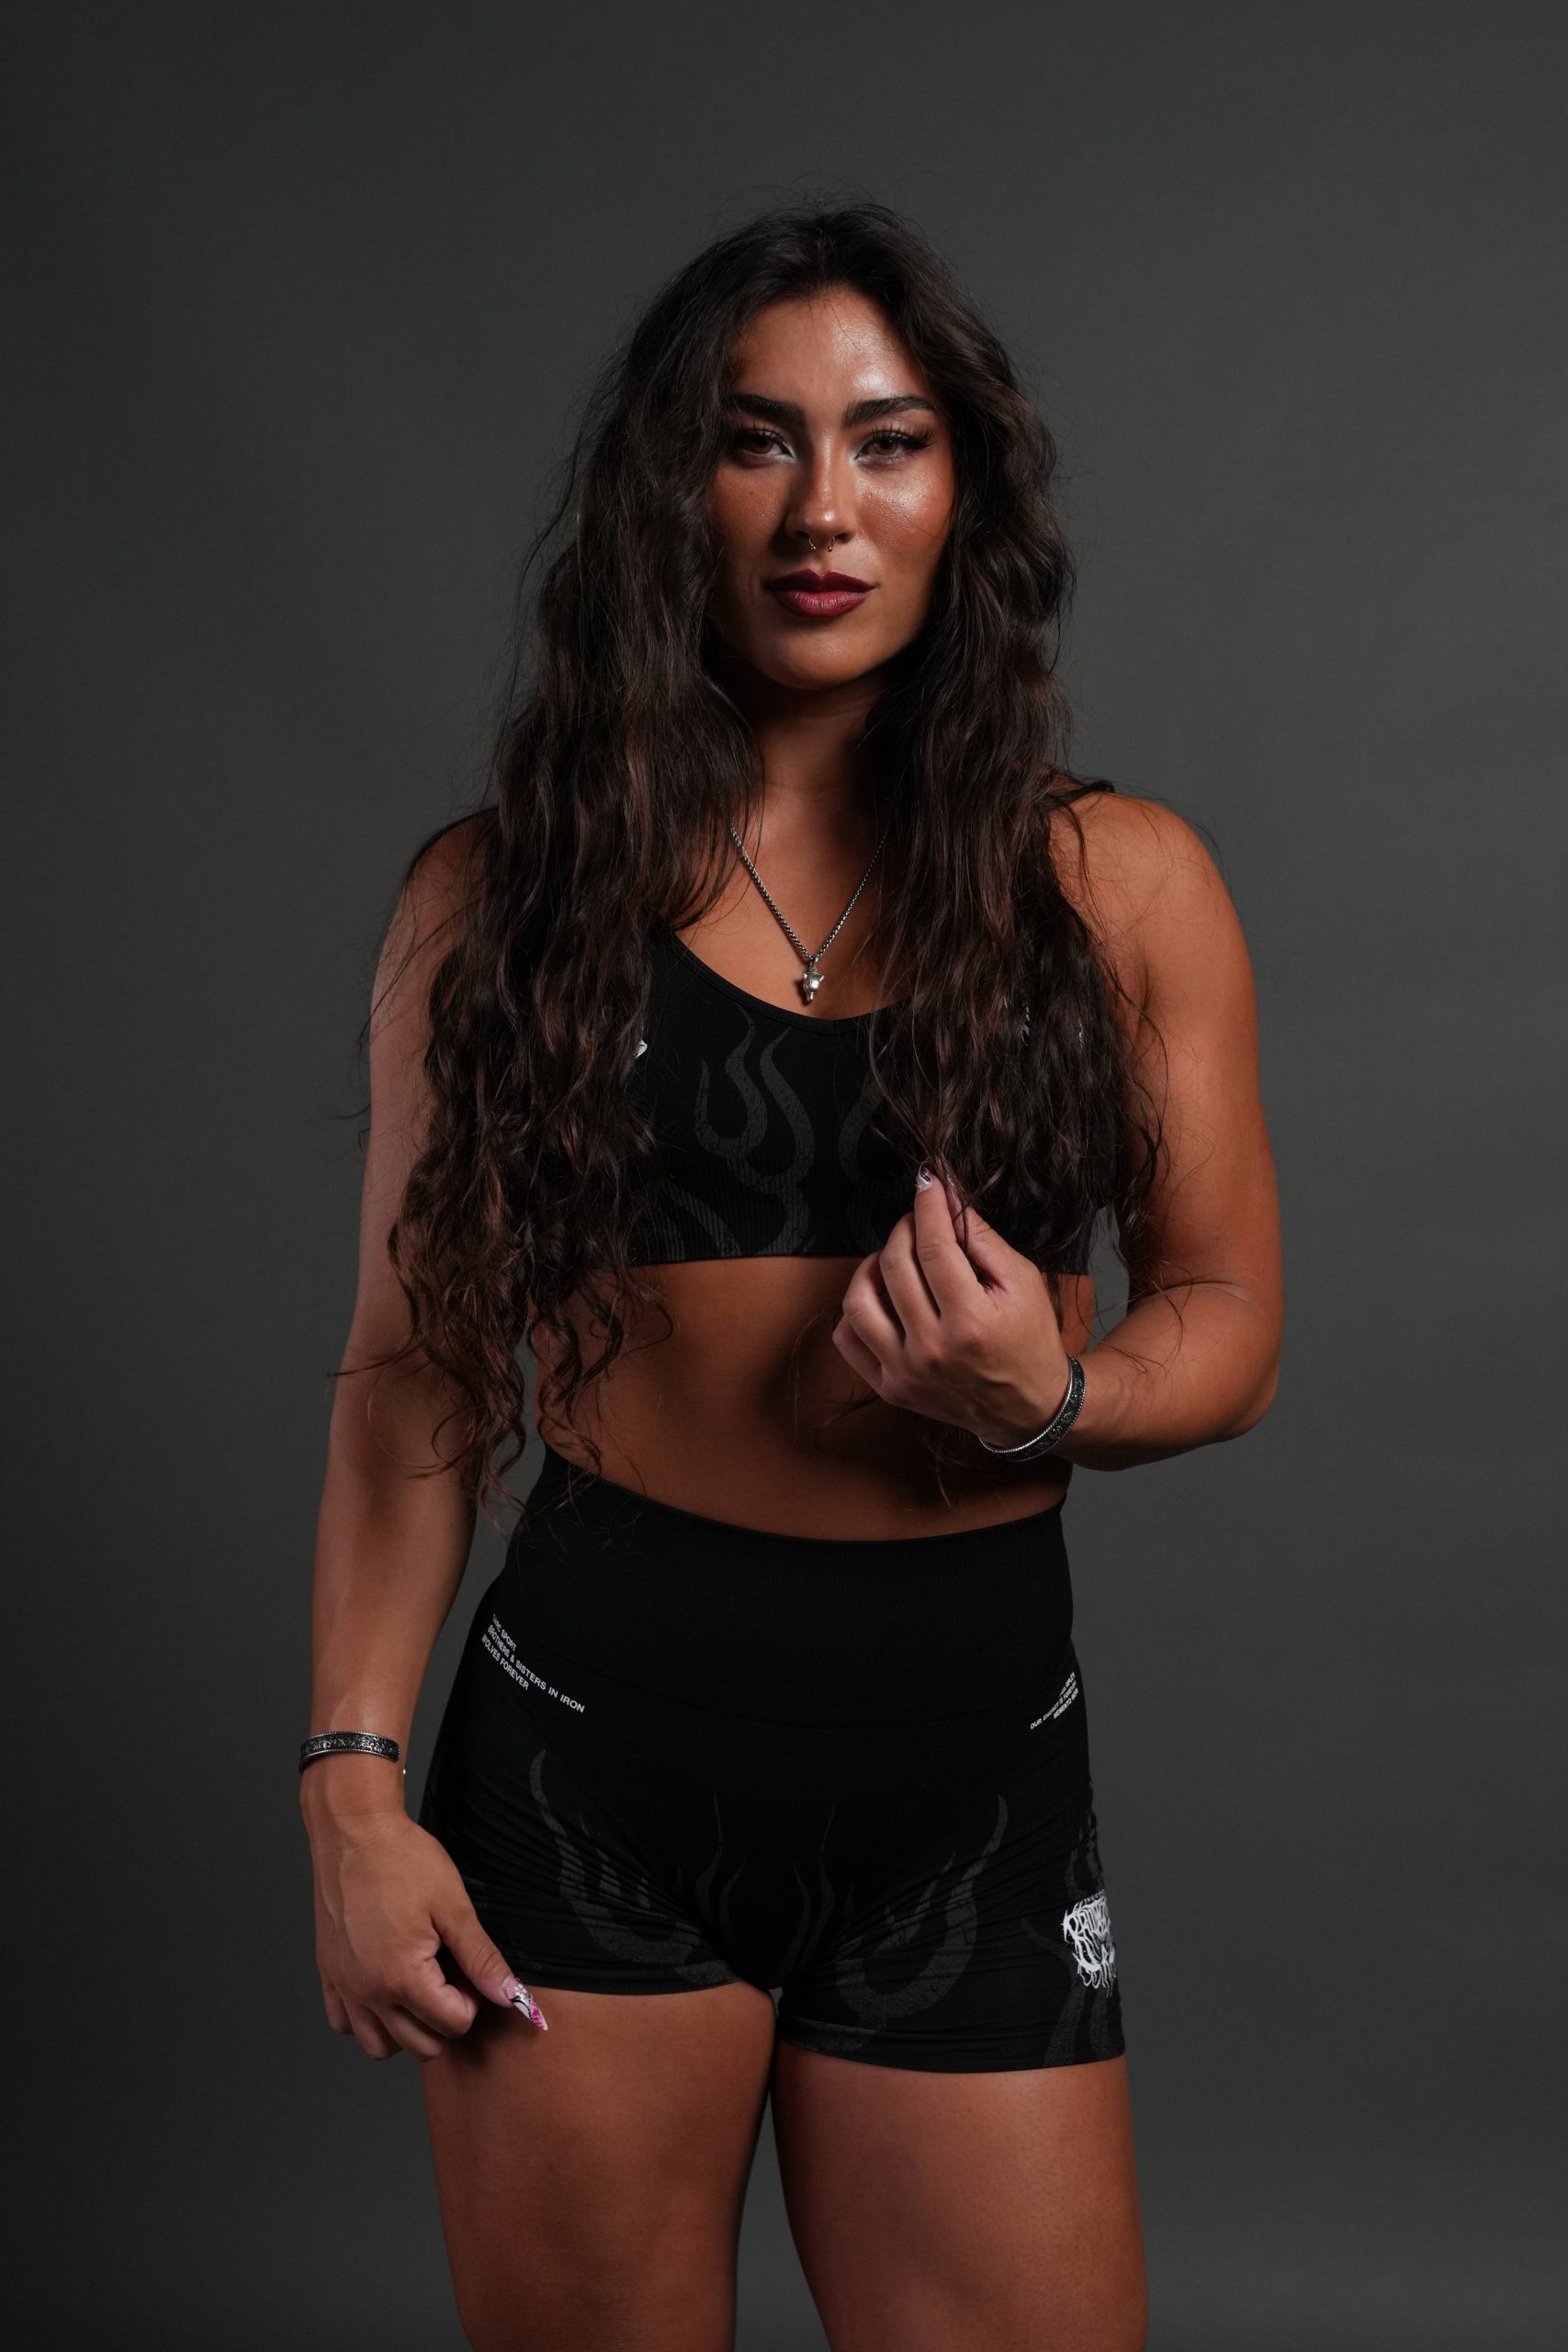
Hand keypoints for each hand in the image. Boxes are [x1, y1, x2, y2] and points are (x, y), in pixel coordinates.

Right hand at [306, 1811, 546, 2058]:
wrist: (354, 1830)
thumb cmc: (402, 1859)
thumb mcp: (453, 1906)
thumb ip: (481, 1958)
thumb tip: (511, 1996)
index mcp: (402, 1976)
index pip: (453, 2025)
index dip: (473, 2001)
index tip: (469, 1969)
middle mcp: (368, 1991)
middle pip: (420, 2045)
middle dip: (444, 2019)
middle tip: (449, 1977)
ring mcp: (344, 1985)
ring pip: (379, 2045)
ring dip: (406, 2028)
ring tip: (419, 1987)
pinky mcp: (328, 1973)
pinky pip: (344, 2023)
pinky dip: (366, 2018)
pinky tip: (385, 1986)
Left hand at [832, 1167, 1072, 1450]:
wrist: (1029, 1409)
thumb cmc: (1031, 1340)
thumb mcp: (1024, 1283)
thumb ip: (984, 1239)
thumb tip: (948, 1198)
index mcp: (970, 1323)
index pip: (933, 1247)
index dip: (928, 1206)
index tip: (928, 1182)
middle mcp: (931, 1350)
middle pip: (894, 1266)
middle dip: (905, 1228)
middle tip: (920, 1219)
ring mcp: (905, 1373)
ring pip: (859, 1301)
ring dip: (872, 1265)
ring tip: (896, 1257)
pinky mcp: (890, 1389)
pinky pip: (848, 1339)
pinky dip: (856, 1308)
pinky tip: (881, 1295)